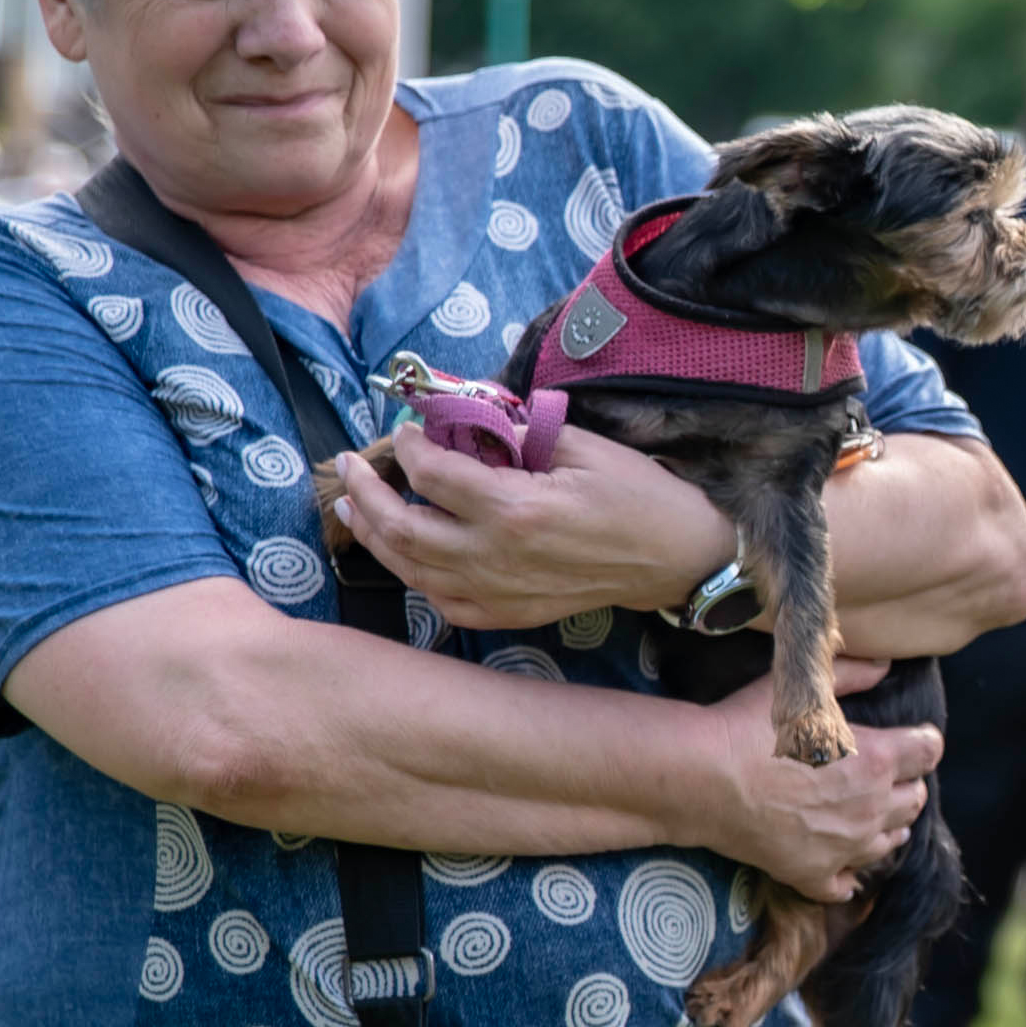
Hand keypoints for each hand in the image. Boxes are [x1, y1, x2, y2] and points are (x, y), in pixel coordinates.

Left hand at [328, 423, 736, 633]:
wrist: (675, 559)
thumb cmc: (637, 496)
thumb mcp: (582, 445)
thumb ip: (518, 430)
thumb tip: (468, 412)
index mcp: (514, 508)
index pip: (433, 474)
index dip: (410, 446)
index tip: (406, 429)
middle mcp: (495, 557)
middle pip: (402, 528)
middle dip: (366, 494)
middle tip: (349, 467)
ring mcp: (498, 592)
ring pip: (411, 570)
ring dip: (374, 538)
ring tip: (352, 509)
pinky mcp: (508, 614)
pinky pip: (442, 603)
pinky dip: (413, 578)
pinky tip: (403, 557)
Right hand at [685, 660, 935, 900]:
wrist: (703, 778)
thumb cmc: (750, 726)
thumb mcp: (804, 689)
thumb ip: (851, 673)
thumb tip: (885, 664)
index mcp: (877, 759)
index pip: (929, 750)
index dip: (923, 739)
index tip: (913, 735)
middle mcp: (870, 808)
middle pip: (916, 799)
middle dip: (908, 783)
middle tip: (890, 772)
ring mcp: (845, 848)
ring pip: (891, 842)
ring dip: (888, 825)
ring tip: (873, 814)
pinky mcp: (814, 874)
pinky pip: (846, 884)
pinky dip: (848, 874)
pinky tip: (840, 862)